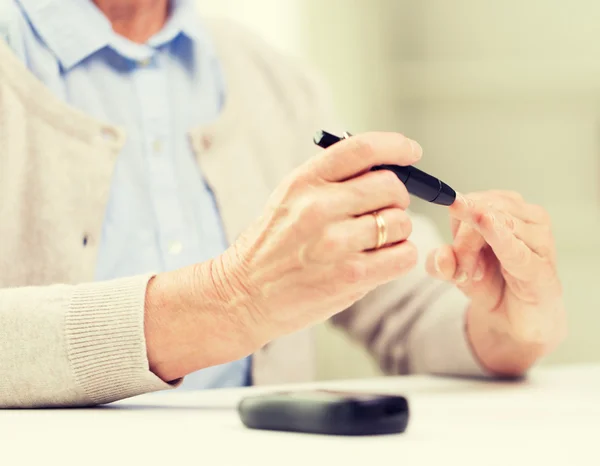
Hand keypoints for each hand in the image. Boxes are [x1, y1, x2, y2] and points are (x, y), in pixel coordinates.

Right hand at [224, 132, 422, 344]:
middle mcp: (319, 207)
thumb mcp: (289, 199)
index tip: (410, 152)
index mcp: (304, 181)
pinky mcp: (350, 276)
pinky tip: (381, 260)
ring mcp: (335, 243)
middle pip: (390, 186)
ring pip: (401, 222)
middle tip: (384, 210)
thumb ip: (330, 181)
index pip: (362, 149)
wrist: (244, 294)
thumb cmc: (272, 246)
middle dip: (396, 198)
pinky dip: (400, 256)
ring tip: (374, 241)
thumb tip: (385, 168)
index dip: (395, 146)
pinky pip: (404, 255)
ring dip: (396, 231)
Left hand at [425, 191, 566, 375]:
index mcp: (505, 208)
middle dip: (464, 240)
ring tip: (475, 275)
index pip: (474, 199)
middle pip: (486, 209)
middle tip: (460, 270)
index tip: (450, 252)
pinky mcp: (543, 268)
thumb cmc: (490, 284)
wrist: (517, 319)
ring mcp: (541, 240)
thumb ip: (440, 262)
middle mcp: (527, 216)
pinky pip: (518, 250)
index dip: (456, 221)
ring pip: (499, 227)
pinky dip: (502, 240)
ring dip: (474, 255)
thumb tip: (441, 256)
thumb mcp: (455, 270)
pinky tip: (492, 230)